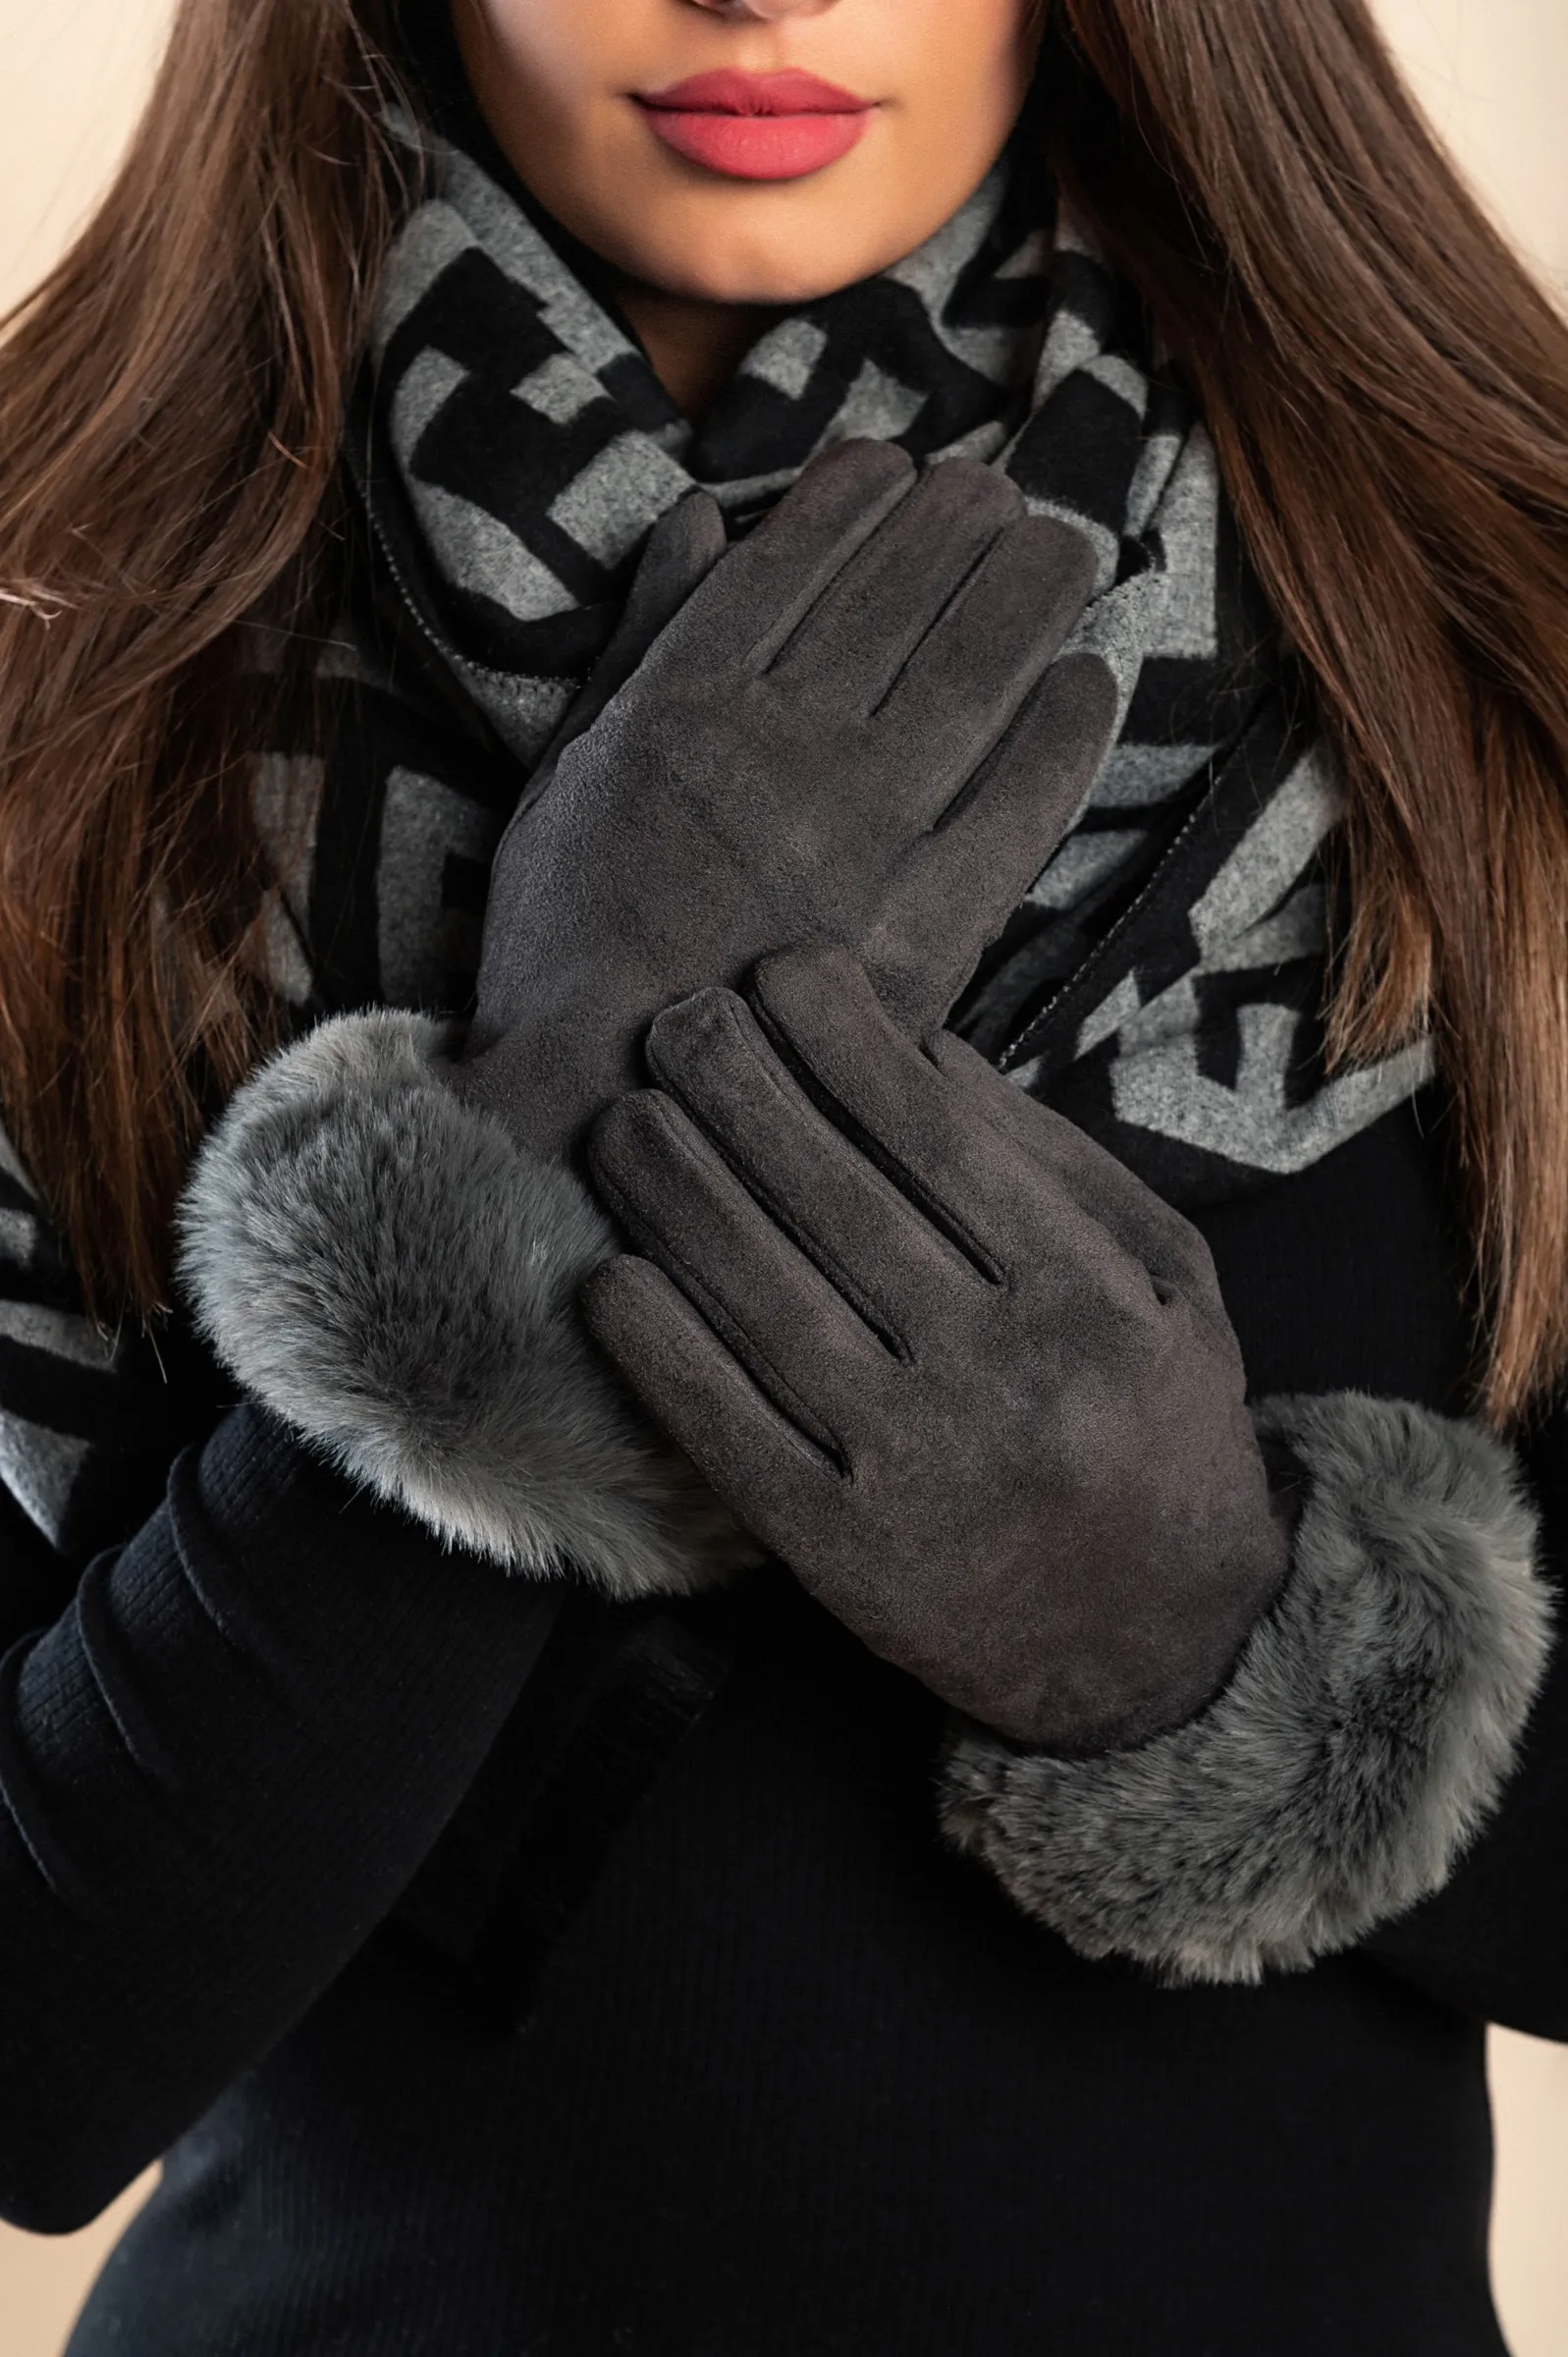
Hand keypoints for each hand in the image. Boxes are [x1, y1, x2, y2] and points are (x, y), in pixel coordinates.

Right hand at [454, 440, 1114, 1159]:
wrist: (591, 1117)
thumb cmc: (563, 949)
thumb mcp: (563, 774)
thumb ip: (638, 641)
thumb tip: (701, 515)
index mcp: (680, 709)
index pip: (800, 555)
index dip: (867, 492)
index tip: (902, 466)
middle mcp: (779, 754)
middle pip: (905, 589)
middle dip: (967, 519)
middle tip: (1003, 497)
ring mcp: (862, 839)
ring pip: (978, 667)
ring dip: (1033, 588)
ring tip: (1061, 551)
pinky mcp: (928, 929)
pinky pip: (1024, 799)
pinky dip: (1065, 727)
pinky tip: (1086, 681)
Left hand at [582, 946, 1290, 1751]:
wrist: (1160, 1643)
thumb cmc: (1160, 1428)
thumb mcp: (1172, 1280)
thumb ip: (1061, 1162)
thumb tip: (924, 1046)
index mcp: (1087, 1294)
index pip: (934, 1135)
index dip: (839, 1039)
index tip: (775, 972)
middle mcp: (1002, 1373)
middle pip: (834, 1201)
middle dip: (737, 1089)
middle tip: (673, 1020)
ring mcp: (917, 1466)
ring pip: (765, 1303)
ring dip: (674, 1198)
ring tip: (622, 1120)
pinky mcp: (844, 1551)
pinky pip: (730, 1433)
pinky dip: (660, 1352)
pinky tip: (610, 1276)